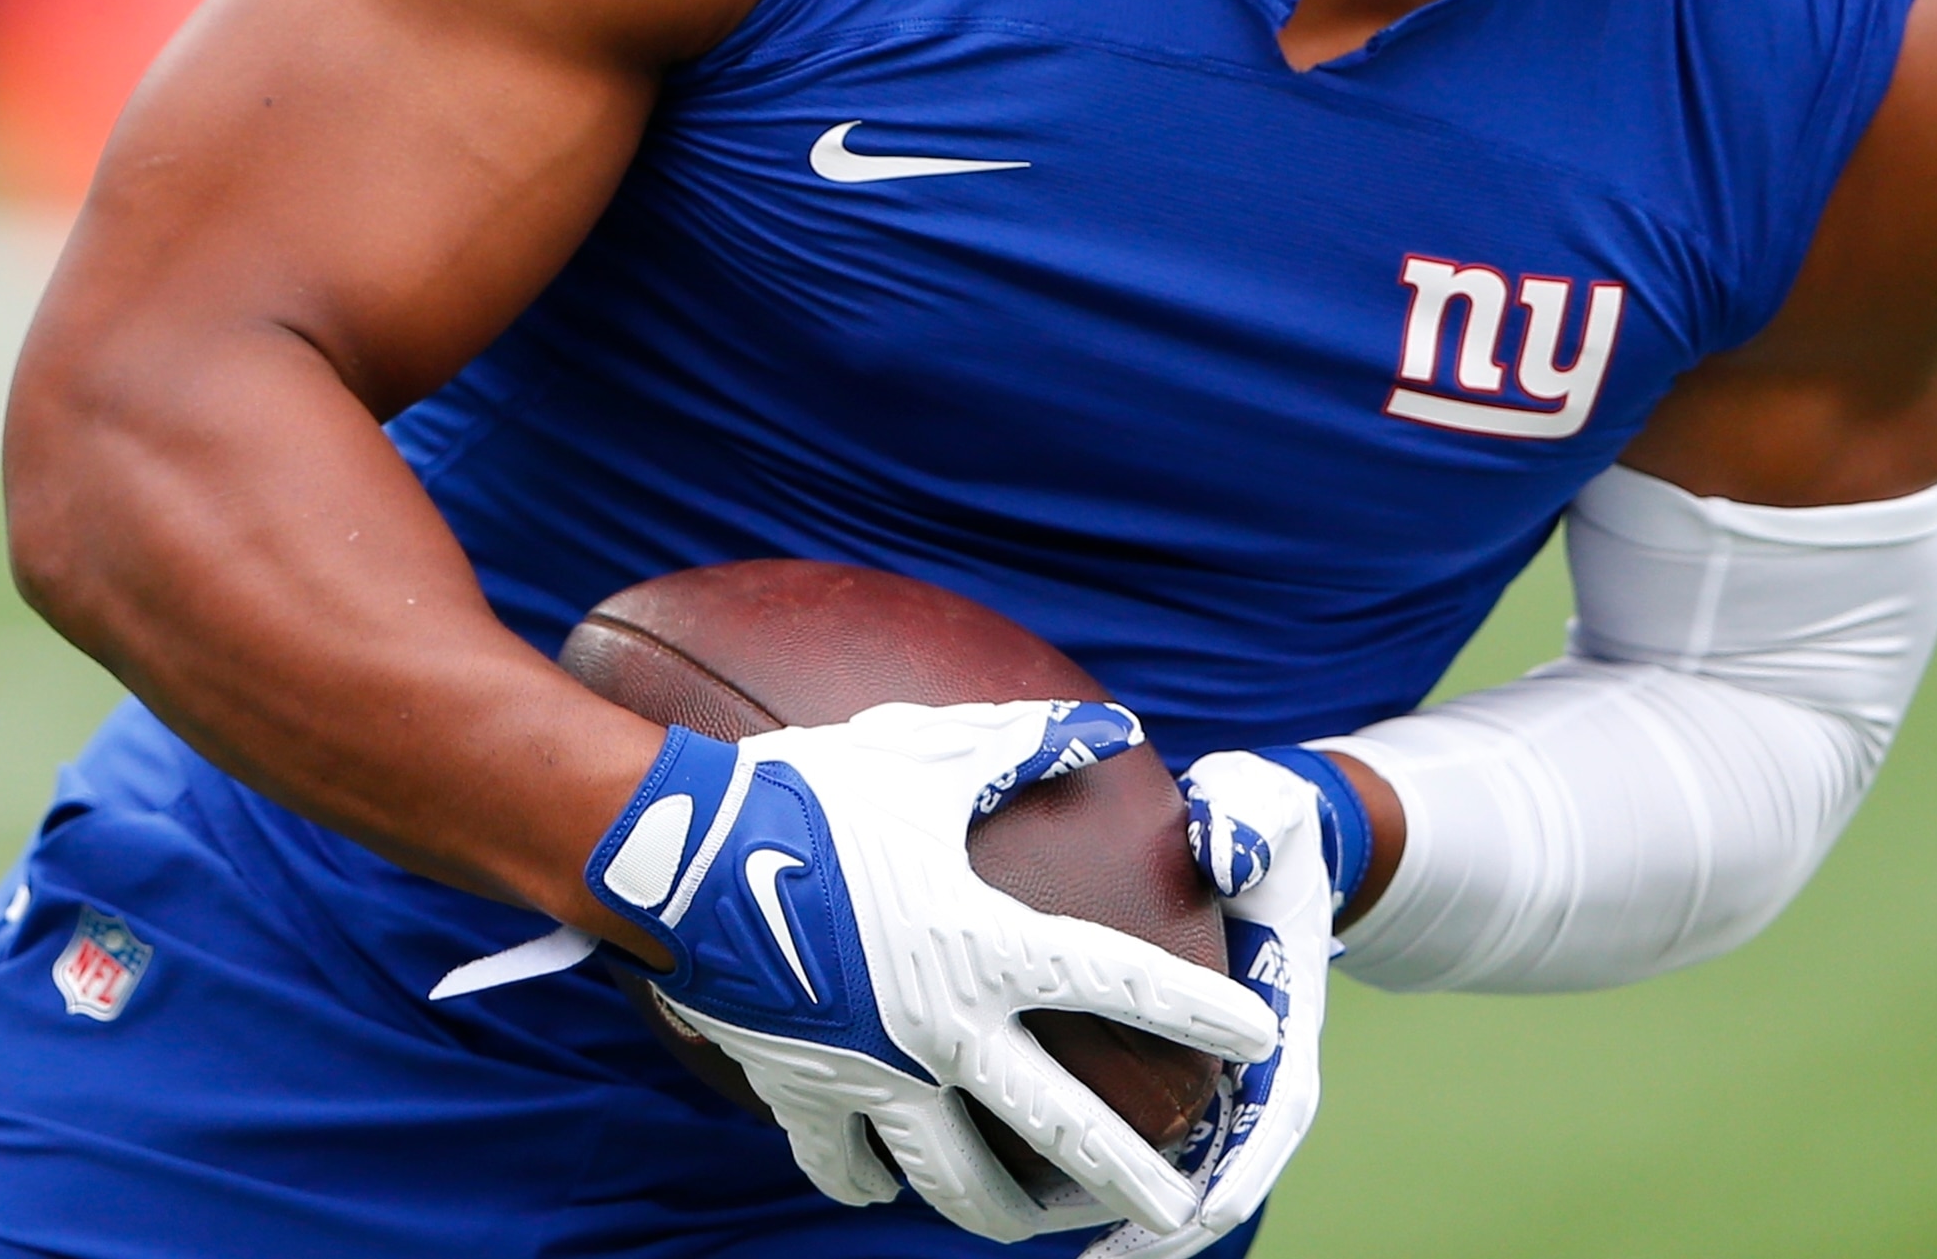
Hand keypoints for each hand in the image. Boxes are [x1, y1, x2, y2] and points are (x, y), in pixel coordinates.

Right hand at [583, 699, 1279, 1242]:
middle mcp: (943, 1028)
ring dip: (1002, 1209)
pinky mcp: (805, 1091)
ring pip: (952, 1175)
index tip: (1257, 1039)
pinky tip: (883, 1190)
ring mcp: (873, 1074)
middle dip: (1126, 1177)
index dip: (1195, 1010)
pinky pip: (844, 1162)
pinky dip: (868, 1181)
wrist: (679, 859)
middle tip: (1177, 1216)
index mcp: (984, 946)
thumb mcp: (925, 755)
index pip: (1117, 984)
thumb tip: (1108, 727)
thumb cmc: (808, 792)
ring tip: (1039, 1227)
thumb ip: (1022, 744)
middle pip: (1056, 1126)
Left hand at [1086, 748, 1361, 1258]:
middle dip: (1172, 1223)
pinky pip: (1152, 1130)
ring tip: (1065, 1248)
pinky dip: (1108, 1170)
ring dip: (1134, 1216)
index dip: (1237, 1169)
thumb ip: (1248, 818)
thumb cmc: (1260, 822)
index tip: (1193, 1212)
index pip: (1273, 1113)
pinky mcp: (1179, 1062)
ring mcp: (1220, 1069)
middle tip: (1108, 1257)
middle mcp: (1258, 1061)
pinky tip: (1042, 1191)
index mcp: (1284, 1017)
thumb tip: (1222, 853)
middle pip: (1226, 1169)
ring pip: (1186, 1166)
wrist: (1265, 831)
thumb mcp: (1264, 805)